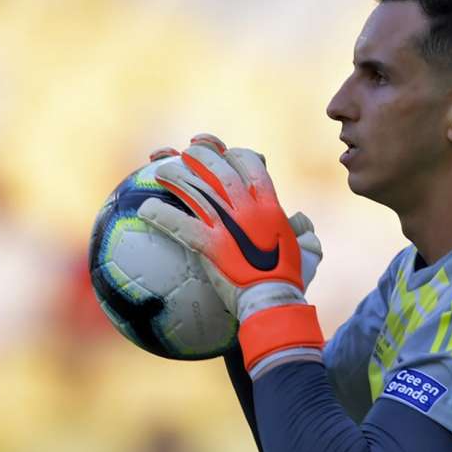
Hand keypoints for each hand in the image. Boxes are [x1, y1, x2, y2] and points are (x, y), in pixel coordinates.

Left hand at [139, 134, 321, 320]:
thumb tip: (301, 221)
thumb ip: (303, 230)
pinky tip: (145, 209)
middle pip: (219, 170)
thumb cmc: (290, 278)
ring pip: (197, 190)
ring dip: (176, 176)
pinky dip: (161, 215)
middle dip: (201, 156)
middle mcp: (249, 208)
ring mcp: (228, 225)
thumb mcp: (305, 249)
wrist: (274, 300)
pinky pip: (180, 224)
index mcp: (270, 205)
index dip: (234, 153)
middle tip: (187, 152)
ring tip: (160, 171)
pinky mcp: (211, 245)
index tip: (223, 150)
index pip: (252, 165)